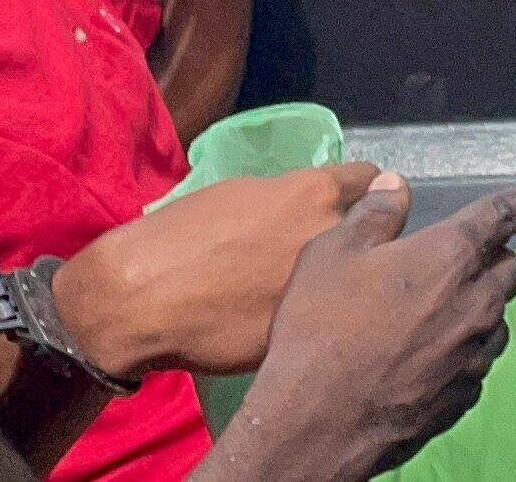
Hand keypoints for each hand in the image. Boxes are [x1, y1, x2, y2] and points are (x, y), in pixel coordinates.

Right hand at [52, 163, 381, 380]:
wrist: (141, 298)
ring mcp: (325, 289)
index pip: (371, 182)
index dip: (370, 193)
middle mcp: (333, 236)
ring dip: (347, 285)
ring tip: (320, 293)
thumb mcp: (240, 194)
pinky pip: (328, 322)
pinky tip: (299, 325)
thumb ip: (289, 197)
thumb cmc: (181, 234)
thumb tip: (308, 202)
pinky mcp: (309, 333)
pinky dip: (321, 322)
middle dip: (360, 242)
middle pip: (374, 235)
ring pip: (356, 283)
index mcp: (315, 193)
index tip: (365, 204)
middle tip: (335, 256)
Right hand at [204, 178, 515, 481]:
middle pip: (510, 269)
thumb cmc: (320, 331)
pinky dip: (465, 352)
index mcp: (449, 257)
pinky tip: (434, 355)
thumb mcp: (332, 253)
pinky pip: (478, 363)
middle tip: (468, 257)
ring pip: (498, 319)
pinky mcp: (463, 396)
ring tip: (445, 309)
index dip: (512, 206)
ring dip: (482, 308)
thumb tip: (395, 185)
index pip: (501, 217)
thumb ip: (374, 213)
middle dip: (496, 257)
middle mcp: (475, 304)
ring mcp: (473, 355)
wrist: (316, 422)